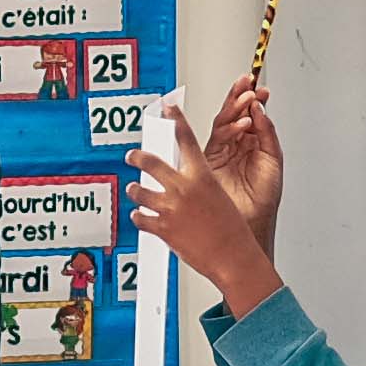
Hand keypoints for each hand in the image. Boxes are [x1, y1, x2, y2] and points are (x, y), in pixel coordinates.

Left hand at [135, 112, 283, 307]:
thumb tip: (184, 180)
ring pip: (139, 191)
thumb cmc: (231, 230)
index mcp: (202, 176)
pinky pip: (139, 218)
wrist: (233, 257)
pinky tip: (140, 216)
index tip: (168, 108)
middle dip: (137, 156)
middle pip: (151, 162)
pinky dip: (138, 217)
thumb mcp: (219, 196)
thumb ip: (199, 185)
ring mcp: (170, 208)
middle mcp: (184, 188)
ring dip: (135, 190)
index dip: (175, 119)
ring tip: (134, 190)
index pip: (186, 139)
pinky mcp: (162, 228)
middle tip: (132, 155)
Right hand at [195, 79, 289, 235]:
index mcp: (252, 144)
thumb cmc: (263, 198)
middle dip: (240, 95)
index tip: (260, 86)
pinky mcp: (209, 160)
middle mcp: (236, 145)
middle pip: (234, 113)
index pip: (251, 114)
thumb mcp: (274, 159)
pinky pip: (217, 137)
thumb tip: (259, 108)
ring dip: (235, 106)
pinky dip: (230, 127)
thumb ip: (266, 132)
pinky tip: (242, 122)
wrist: (252, 221)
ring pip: (224, 121)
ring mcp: (222, 151)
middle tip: (247, 81)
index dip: (254, 99)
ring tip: (247, 97)